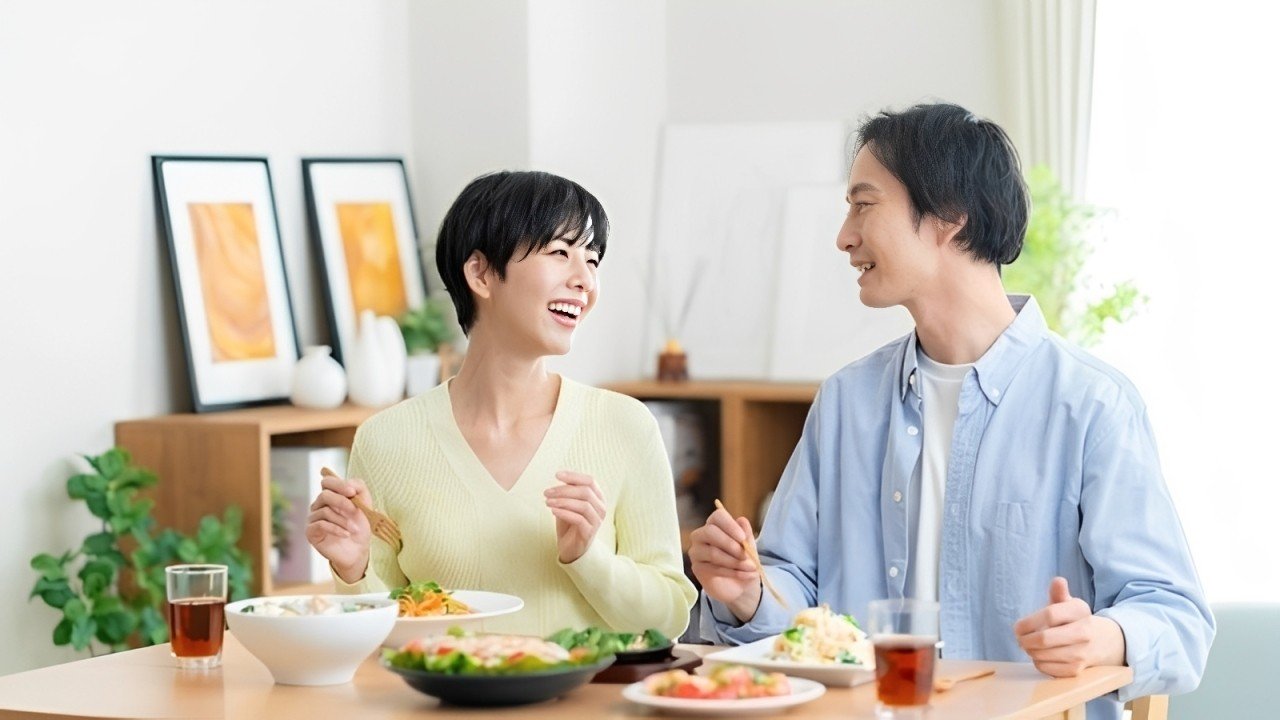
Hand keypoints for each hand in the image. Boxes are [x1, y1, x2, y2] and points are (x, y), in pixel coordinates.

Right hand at [304, 473, 372, 583]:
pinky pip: (321, 525)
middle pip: (324, 495)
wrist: (357, 550)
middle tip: (355, 510)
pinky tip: (346, 534)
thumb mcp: (364, 505)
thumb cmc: (359, 526)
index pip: (327, 482)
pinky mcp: (311, 532)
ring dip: (343, 520)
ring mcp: (313, 518)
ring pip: (325, 511)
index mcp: (331, 496)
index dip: (339, 484)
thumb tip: (350, 484)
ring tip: (355, 529)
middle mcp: (319, 505)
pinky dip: (336, 529)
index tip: (352, 492)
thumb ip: (359, 489)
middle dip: (342, 502)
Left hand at [544, 471, 605, 563]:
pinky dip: (564, 513)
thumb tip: (561, 478)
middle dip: (564, 490)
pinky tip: (552, 511)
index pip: (590, 481)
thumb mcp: (568, 504)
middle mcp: (600, 508)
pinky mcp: (590, 532)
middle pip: (585, 492)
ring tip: (547, 502)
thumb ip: (568, 492)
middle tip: (547, 492)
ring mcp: (597, 521)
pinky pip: (578, 519)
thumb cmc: (569, 523)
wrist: (571, 548)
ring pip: (583, 505)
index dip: (573, 476)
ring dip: (562, 501)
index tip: (557, 475)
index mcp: (597, 497)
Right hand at [688, 507, 760, 621]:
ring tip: (750, 567)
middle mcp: (702, 535)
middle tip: (745, 555)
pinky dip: (732, 572)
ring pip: (713, 552)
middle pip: (710, 531)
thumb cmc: (743, 561)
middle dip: (730, 544)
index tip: (742, 538)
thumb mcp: (750, 548)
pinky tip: (744, 574)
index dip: (730, 525)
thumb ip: (746, 534)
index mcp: (715, 525)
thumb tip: (742, 520)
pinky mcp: (697, 568)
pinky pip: (713, 568)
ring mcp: (697, 551)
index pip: (718, 516)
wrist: (740, 586)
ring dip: (734, 561)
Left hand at [1013, 577, 1126, 676]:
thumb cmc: (1075, 620)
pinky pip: (1047, 668)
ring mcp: (1082, 653)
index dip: (1028, 622)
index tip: (1017, 627)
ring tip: (1029, 646)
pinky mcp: (1076, 670)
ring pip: (1043, 655)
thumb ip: (1059, 593)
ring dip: (1030, 651)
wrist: (1101, 642)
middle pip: (1044, 638)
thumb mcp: (1069, 603)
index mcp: (1080, 611)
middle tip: (1020, 639)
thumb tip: (1058, 581)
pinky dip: (1038, 663)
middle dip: (1025, 640)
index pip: (1050, 615)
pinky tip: (1040, 656)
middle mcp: (1084, 632)